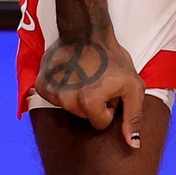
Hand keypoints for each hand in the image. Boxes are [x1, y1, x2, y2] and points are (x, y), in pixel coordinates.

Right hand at [35, 28, 145, 148]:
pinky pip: (53, 98)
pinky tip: (70, 74)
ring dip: (77, 95)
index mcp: (88, 102)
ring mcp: (52, 91)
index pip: (101, 122)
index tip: (109, 88)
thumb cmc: (113, 57)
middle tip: (98, 80)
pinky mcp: (41, 83)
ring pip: (69, 108)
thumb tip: (133, 145)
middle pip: (83, 116)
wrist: (86, 30)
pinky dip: (61, 89)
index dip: (109, 106)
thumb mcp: (133, 86)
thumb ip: (133, 118)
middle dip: (93, 102)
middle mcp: (66, 100)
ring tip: (85, 75)